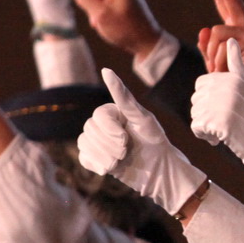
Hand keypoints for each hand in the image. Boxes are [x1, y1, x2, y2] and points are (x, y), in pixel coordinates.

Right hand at [80, 68, 206, 212]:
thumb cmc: (155, 142)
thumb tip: (106, 70)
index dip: (109, 129)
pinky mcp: (98, 159)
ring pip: (84, 142)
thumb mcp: (142, 118)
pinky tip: (109, 168)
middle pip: (89, 128)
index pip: (98, 115)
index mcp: (115, 111)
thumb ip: (123, 96)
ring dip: (102, 154)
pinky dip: (95, 163)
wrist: (160, 172)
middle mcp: (106, 125)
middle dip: (108, 143)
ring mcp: (101, 141)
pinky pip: (83, 157)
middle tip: (125, 152)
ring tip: (119, 161)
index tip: (125, 140)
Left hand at [197, 0, 243, 109]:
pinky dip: (217, 58)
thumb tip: (203, 30)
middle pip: (229, 0)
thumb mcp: (218, 65)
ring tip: (220, 72)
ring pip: (216, 32)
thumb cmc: (241, 84)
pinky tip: (226, 70)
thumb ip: (209, 48)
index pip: (225, 4)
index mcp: (238, 32)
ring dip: (211, 55)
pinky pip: (223, 41)